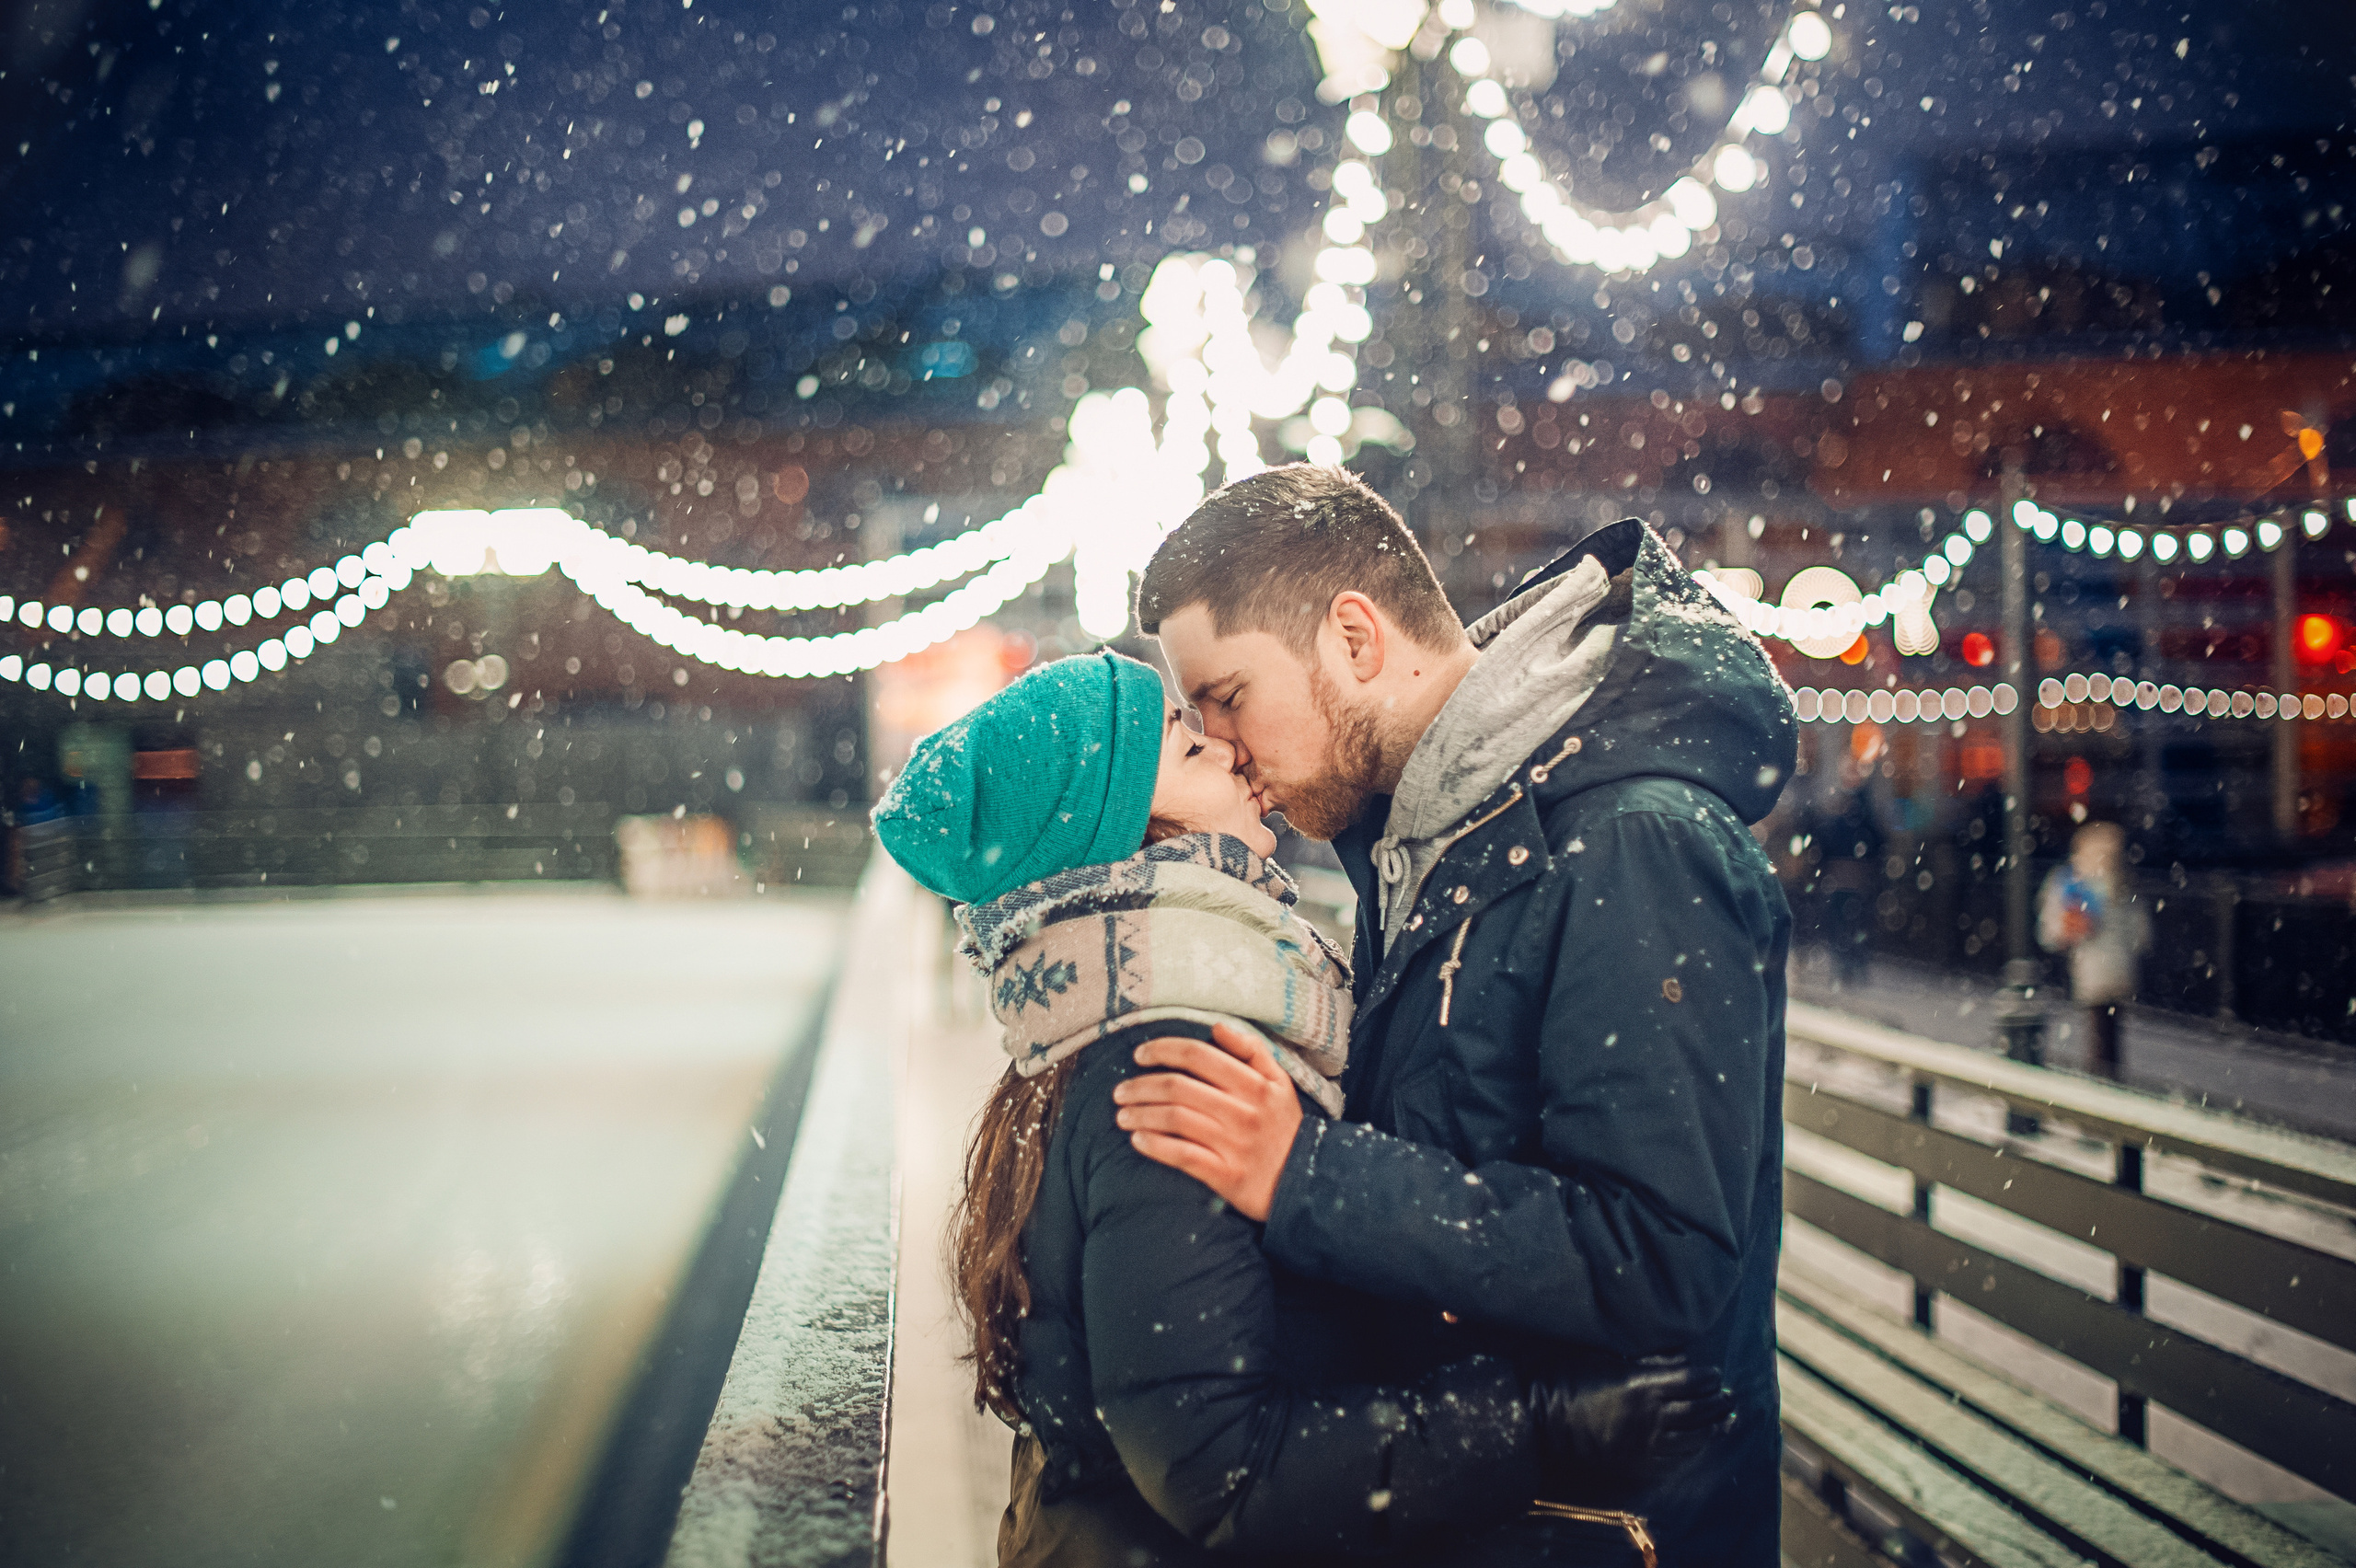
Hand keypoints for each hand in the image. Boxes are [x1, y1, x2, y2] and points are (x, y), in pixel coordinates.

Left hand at [1112, 1021, 1303, 1220]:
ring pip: (1175, 1119)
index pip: (1199, 1055)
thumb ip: (1251, 1050)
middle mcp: (1244, 1111)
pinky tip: (1138, 1140)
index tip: (1140, 1054)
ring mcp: (1234, 1144)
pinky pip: (1182, 1155)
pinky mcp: (1226, 1175)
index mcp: (1255, 1084)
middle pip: (1178, 1088)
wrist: (1305, 1183)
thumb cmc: (1283, 1128)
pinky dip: (1155, 1145)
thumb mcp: (1279, 1083)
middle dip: (1141, 1086)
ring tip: (1122, 1115)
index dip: (1163, 1050)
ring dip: (1140, 1114)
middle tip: (1120, 1090)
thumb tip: (1217, 1027)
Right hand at [1528, 1355, 1735, 1486]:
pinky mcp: (1637, 1465)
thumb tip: (1681, 1359)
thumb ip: (1646, 1361)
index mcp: (1643, 1386)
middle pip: (1700, 1410)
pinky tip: (1700, 1445)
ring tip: (1726, 1421)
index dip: (1709, 1377)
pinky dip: (1694, 1451)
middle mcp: (1651, 1418)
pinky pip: (1676, 1460)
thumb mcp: (1605, 1358)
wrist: (1539, 1422)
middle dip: (1719, 1402)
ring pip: (1694, 1439)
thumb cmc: (1568, 1379)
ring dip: (1715, 1429)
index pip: (1692, 1381)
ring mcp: (1645, 1446)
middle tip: (1730, 1396)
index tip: (1716, 1373)